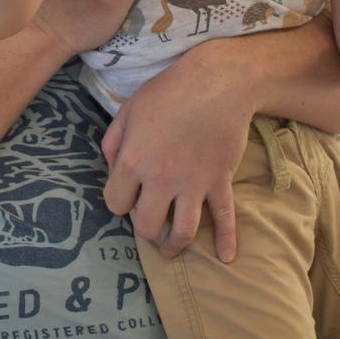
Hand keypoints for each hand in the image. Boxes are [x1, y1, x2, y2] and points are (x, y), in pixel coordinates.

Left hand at [101, 48, 248, 261]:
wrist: (218, 81)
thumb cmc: (168, 91)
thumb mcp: (129, 110)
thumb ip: (112, 143)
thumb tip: (112, 171)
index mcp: (133, 161)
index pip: (116, 203)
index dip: (119, 201)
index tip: (128, 195)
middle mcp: (162, 179)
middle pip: (147, 226)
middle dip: (145, 231)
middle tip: (149, 226)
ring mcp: (193, 183)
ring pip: (183, 232)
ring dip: (175, 246)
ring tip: (171, 249)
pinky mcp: (220, 181)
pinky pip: (225, 217)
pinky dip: (228, 240)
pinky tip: (227, 257)